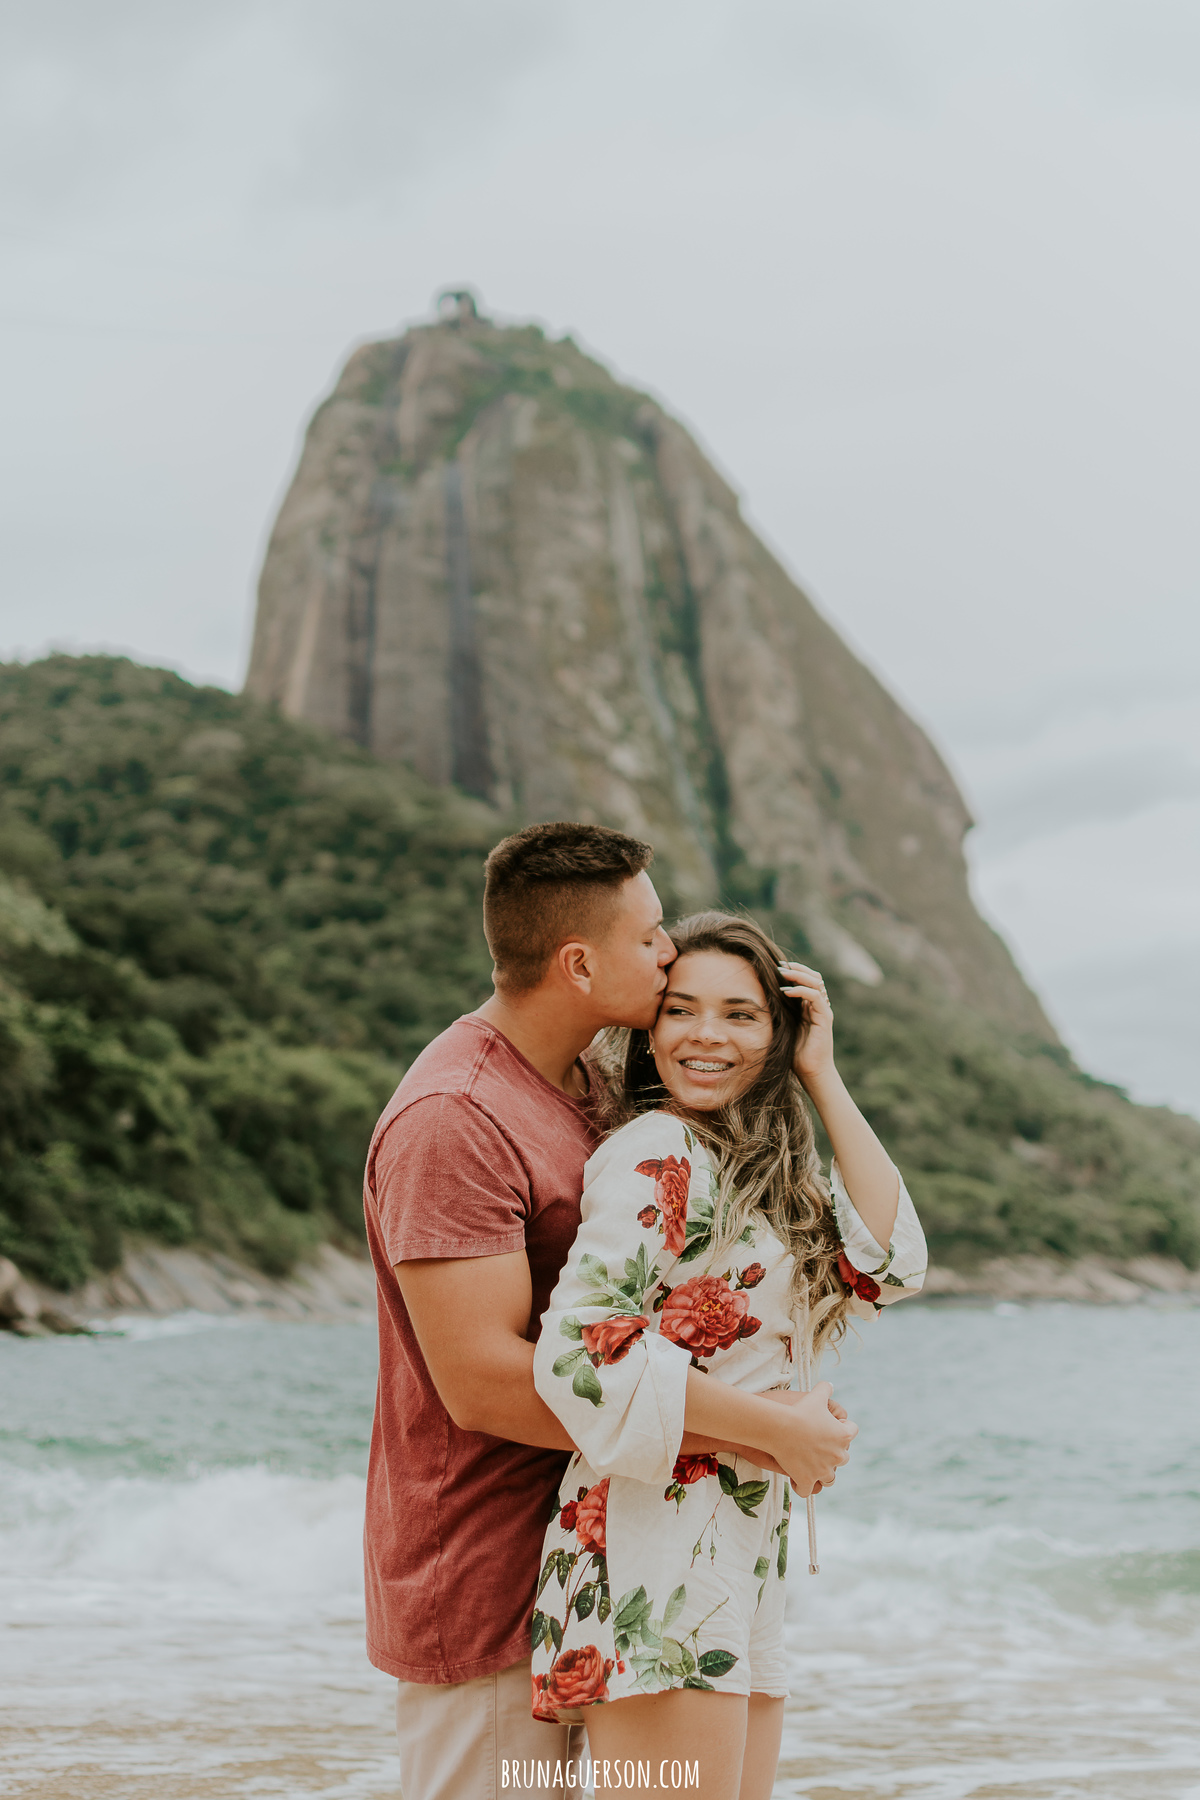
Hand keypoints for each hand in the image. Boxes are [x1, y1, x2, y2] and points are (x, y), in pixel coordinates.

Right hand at [763, 1380, 855, 1496]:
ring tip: (811, 1466)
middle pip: (843, 1458)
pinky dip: (803, 1487)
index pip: (852, 1431)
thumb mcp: (815, 1396)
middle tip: (817, 1446)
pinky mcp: (807, 1480)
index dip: (842, 1428)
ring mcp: (823, 1470)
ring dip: (822, 1473)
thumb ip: (825, 1389)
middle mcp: (838, 1456)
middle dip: (833, 1453)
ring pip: (830, 1478)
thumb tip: (829, 1385)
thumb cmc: (798, 1410)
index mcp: (844, 1436)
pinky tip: (795, 1479)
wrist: (779, 1427)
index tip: (829, 1426)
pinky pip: (809, 1490)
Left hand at [778, 961, 835, 1087]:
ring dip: (798, 975)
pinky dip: (801, 991)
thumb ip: (779, 1014)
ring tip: (782, 972)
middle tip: (779, 965)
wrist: (811, 1073)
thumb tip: (760, 1001)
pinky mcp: (824, 1019)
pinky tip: (786, 991)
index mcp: (810, 1007)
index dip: (794, 971)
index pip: (807, 980)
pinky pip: (815, 997)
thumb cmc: (795, 1054)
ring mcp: (823, 1011)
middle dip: (797, 968)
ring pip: (816, 983)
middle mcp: (819, 1006)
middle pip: (814, 977)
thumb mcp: (784, 1028)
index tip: (776, 966)